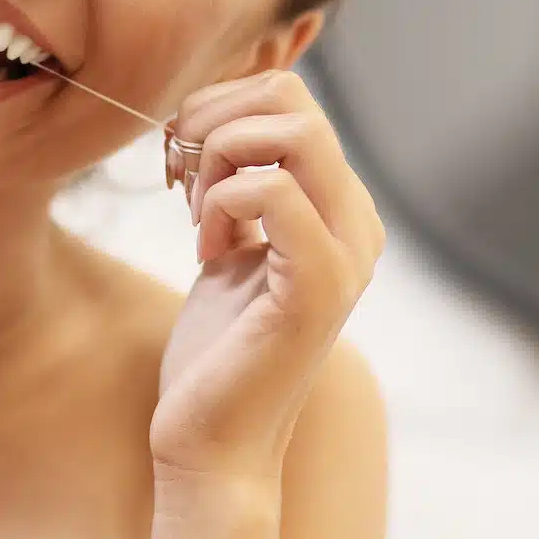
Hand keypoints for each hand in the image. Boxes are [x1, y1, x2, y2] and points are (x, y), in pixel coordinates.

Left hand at [150, 70, 387, 483]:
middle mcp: (358, 223)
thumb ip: (242, 180)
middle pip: (291, 97)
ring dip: (218, 157)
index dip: (219, 107)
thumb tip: (217, 110)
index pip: (289, 95)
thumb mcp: (231, 243)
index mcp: (341, 207)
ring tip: (196, 213)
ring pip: (293, 130)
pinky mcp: (320, 286)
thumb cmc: (215, 350)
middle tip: (180, 177)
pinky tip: (206, 250)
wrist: (213, 443)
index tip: (182, 164)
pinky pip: (276, 189)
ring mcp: (347, 253)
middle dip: (213, 119)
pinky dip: (222, 202)